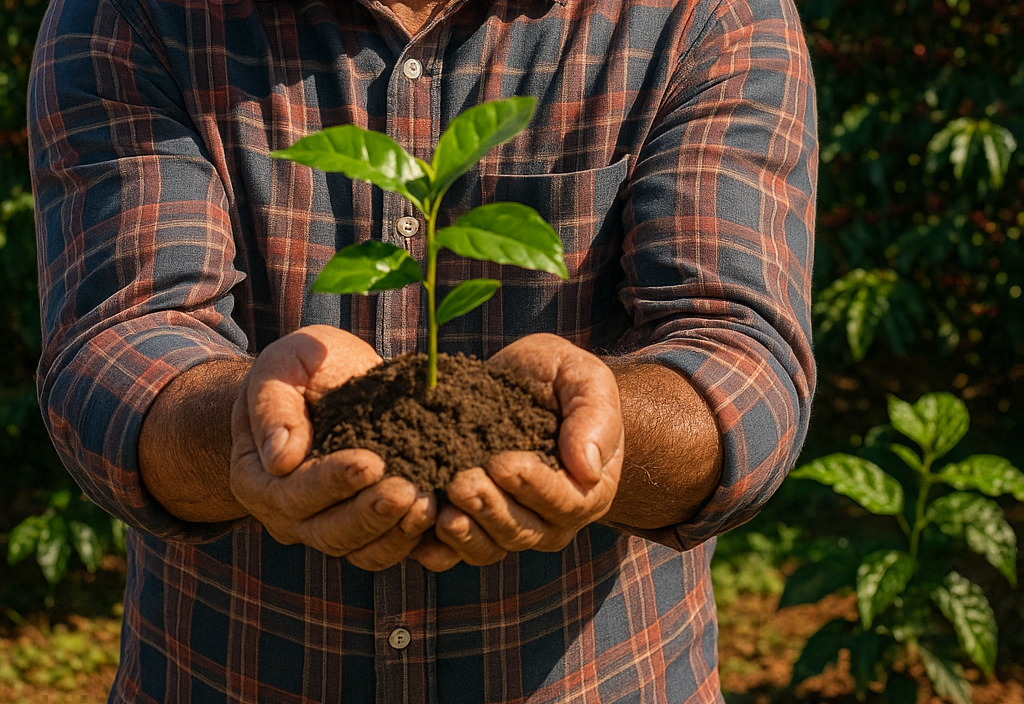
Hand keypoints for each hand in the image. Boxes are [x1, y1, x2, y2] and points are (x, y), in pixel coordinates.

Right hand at [229, 325, 436, 570]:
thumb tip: (281, 460)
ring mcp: (331, 526)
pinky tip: (444, 518)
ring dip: (397, 534)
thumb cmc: (299, 369)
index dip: (332, 482)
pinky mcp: (371, 527)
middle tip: (406, 491)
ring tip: (429, 505)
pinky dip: (418, 542)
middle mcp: (291, 516)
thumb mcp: (280, 368)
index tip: (370, 462)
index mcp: (259, 479)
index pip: (293, 493)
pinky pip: (393, 550)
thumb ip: (274, 407)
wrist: (328, 382)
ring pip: (363, 551)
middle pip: (329, 533)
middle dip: (370, 515)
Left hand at [414, 333, 623, 569]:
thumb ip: (594, 418)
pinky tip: (421, 521)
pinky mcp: (475, 527)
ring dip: (464, 529)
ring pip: (491, 547)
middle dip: (490, 508)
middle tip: (462, 481)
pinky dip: (438, 545)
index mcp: (588, 489)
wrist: (523, 381)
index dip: (534, 487)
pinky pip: (457, 551)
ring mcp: (512, 528)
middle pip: (524, 531)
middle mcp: (553, 519)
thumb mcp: (585, 380)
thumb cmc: (561, 379)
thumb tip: (588, 469)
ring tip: (443, 501)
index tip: (503, 462)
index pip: (566, 503)